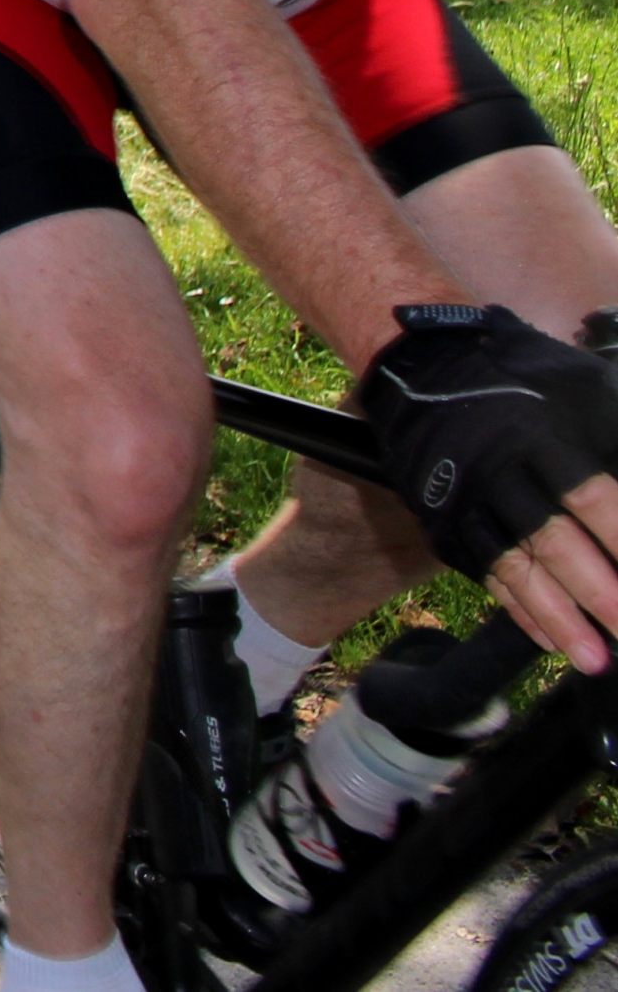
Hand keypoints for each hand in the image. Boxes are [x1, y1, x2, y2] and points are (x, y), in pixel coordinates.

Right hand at [366, 302, 617, 666]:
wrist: (424, 363)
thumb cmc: (526, 377)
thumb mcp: (587, 390)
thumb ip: (615, 442)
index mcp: (541, 435)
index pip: (595, 499)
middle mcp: (498, 470)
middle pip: (553, 542)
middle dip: (600, 595)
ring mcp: (464, 497)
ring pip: (513, 568)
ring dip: (558, 620)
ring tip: (595, 660)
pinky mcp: (442, 517)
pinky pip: (483, 572)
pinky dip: (518, 609)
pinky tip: (549, 639)